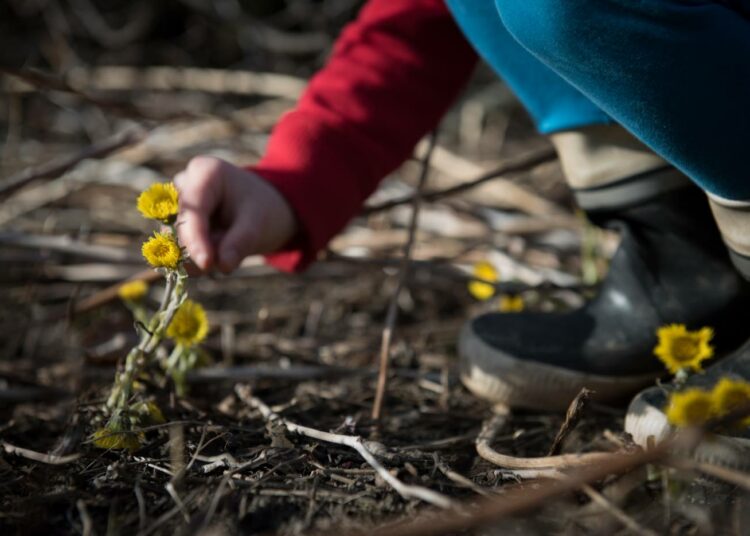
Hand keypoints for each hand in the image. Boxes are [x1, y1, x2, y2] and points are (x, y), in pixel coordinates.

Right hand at [174, 156, 296, 273]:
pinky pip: (176, 244)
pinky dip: (196, 254)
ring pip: (175, 237)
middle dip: (197, 248)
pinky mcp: (174, 219)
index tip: (206, 264)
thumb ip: (240, 243)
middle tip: (222, 263)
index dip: (195, 240)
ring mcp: (176, 201)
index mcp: (205, 172)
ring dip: (197, 253)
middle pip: (178, 224)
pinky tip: (217, 248)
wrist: (262, 209)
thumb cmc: (261, 210)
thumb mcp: (258, 224)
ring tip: (228, 247)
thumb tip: (223, 265)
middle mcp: (184, 182)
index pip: (192, 210)